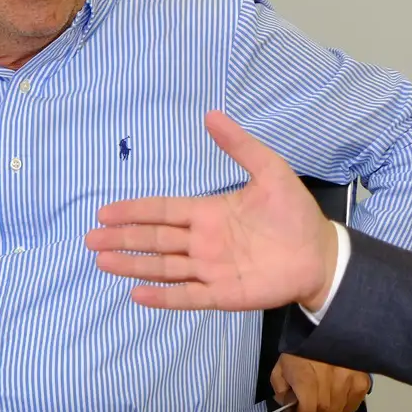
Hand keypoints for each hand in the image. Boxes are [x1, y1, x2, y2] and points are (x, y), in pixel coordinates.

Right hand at [86, 111, 338, 311]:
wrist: (320, 253)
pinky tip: (137, 294)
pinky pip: (188, 295)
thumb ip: (240, 146)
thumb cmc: (295, 213)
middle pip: (155, 239)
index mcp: (209, 213)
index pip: (163, 211)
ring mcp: (210, 269)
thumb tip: (211, 114)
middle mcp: (203, 242)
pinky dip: (163, 296)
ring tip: (103, 261)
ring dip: (134, 265)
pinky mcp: (223, 294)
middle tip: (91, 239)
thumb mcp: (270, 171)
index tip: (106, 212)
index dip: (135, 211)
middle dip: (123, 239)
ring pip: (163, 267)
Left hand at [270, 354, 371, 411]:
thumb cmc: (299, 352)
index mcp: (305, 374)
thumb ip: (283, 396)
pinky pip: (354, 406)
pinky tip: (336, 408)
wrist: (321, 329)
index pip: (309, 408)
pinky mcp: (362, 379)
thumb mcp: (281, 371)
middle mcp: (329, 377)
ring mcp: (348, 378)